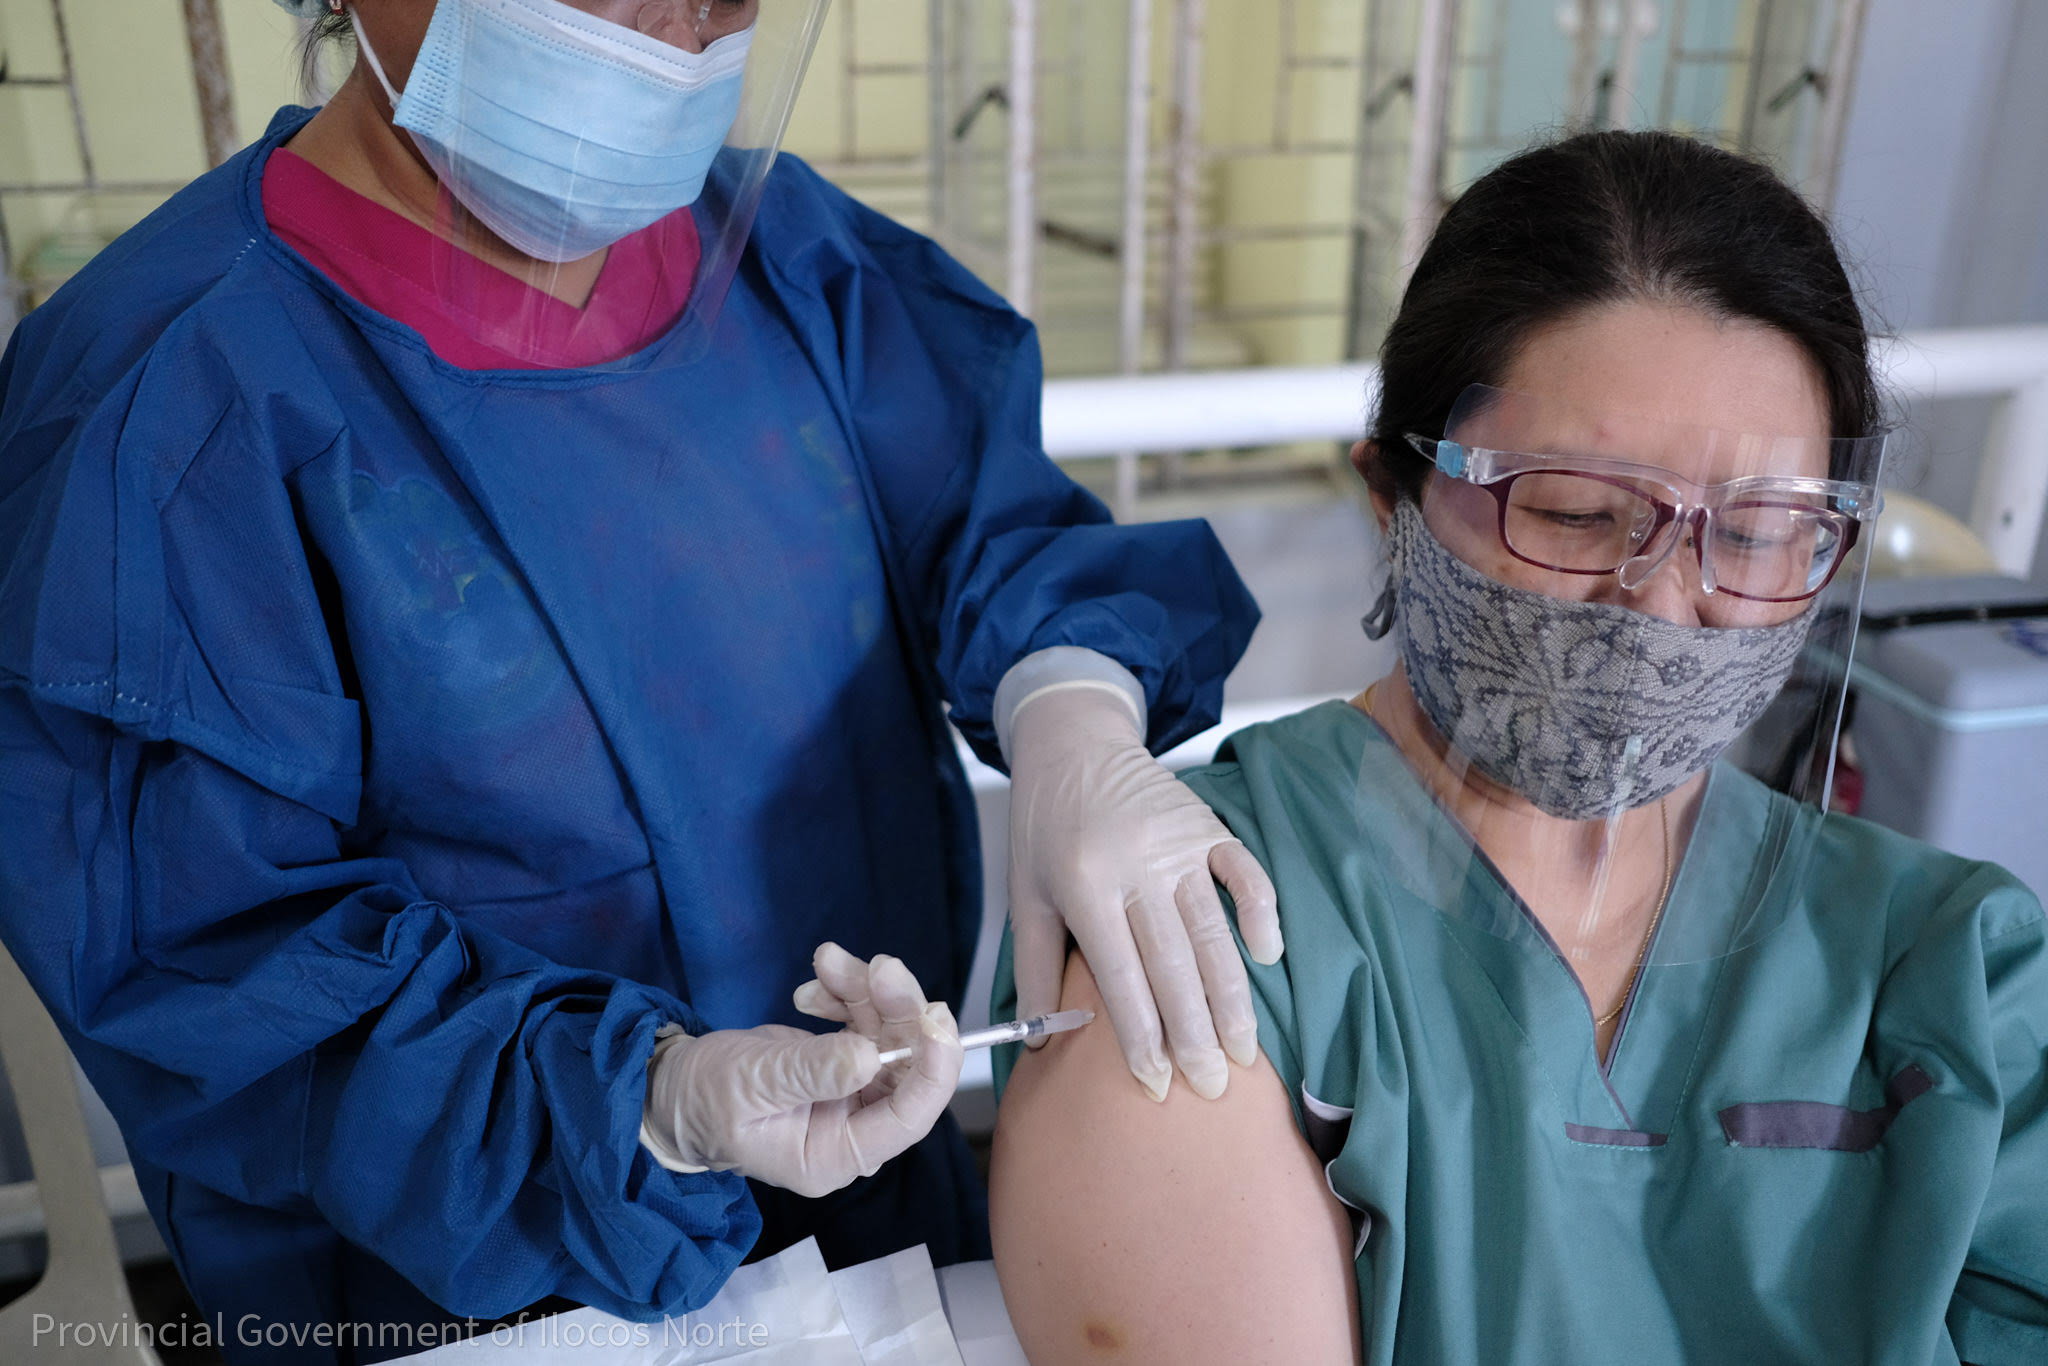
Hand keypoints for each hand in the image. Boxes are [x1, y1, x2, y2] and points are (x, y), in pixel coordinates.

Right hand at [641, 945, 961, 1197]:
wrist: (676, 1084)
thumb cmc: (706, 1098)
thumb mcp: (753, 1084)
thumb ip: (812, 1072)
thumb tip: (871, 1057)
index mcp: (836, 1154)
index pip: (909, 1115)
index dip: (933, 1066)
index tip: (935, 1014)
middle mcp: (854, 1127)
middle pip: (906, 1065)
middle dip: (897, 1010)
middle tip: (878, 967)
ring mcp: (852, 1093)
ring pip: (889, 1033)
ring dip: (867, 990)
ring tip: (827, 961)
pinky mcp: (844, 1061)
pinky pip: (866, 1020)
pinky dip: (849, 992)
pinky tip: (819, 978)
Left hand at [1006, 681, 1281, 1102]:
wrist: (1073, 745)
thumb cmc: (1044, 829)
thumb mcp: (1026, 896)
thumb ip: (1035, 970)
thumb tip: (1043, 1042)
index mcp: (1084, 885)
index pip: (1120, 976)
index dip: (1141, 1036)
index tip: (1159, 1085)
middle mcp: (1135, 865)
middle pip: (1173, 964)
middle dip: (1195, 1034)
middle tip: (1212, 1087)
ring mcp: (1177, 844)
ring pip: (1213, 932)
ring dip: (1232, 996)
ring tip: (1244, 1051)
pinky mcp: (1207, 826)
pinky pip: (1244, 872)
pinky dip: (1261, 912)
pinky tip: (1269, 956)